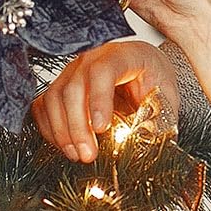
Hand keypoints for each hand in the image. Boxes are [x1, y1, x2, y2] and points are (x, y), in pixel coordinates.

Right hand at [32, 38, 177, 162]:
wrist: (146, 69)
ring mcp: (73, 70)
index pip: (103, 70)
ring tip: (78, 155)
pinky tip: (65, 146)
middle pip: (73, 87)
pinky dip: (50, 129)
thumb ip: (157, 118)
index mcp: (124, 55)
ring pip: (54, 97)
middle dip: (78, 127)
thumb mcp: (166, 98)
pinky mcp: (61, 85)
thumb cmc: (155, 81)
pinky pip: (44, 106)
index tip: (101, 128)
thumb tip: (145, 143)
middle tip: (88, 154)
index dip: (98, 100)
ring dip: (62, 132)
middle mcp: (93, 57)